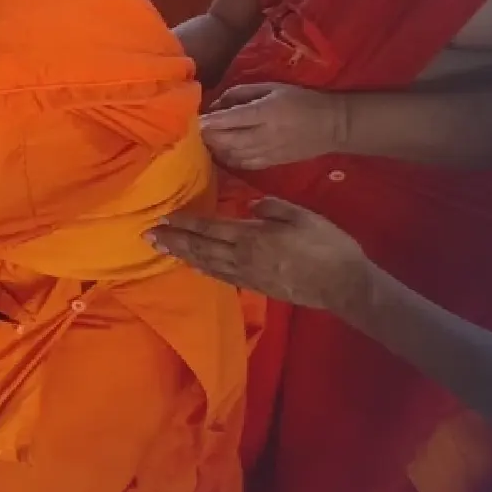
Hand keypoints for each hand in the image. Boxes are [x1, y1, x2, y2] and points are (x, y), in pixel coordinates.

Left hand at [149, 197, 378, 315]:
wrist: (343, 285)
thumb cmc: (326, 245)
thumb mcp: (301, 215)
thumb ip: (272, 208)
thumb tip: (249, 204)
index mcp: (252, 236)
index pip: (209, 228)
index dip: (184, 222)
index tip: (162, 217)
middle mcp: (243, 257)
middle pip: (200, 247)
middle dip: (173, 240)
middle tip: (147, 236)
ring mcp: (248, 275)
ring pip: (207, 263)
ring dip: (182, 255)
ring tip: (161, 249)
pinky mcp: (256, 286)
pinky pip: (222, 276)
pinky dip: (203, 269)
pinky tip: (193, 266)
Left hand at [201, 82, 347, 169]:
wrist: (332, 125)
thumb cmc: (301, 100)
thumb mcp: (271, 87)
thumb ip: (241, 93)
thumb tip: (216, 104)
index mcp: (265, 113)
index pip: (229, 119)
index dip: (207, 121)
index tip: (191, 119)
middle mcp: (263, 135)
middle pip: (225, 140)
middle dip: (206, 136)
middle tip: (193, 129)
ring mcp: (266, 153)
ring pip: (230, 155)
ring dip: (214, 148)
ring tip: (204, 139)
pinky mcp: (270, 164)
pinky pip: (241, 164)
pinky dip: (226, 158)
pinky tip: (221, 151)